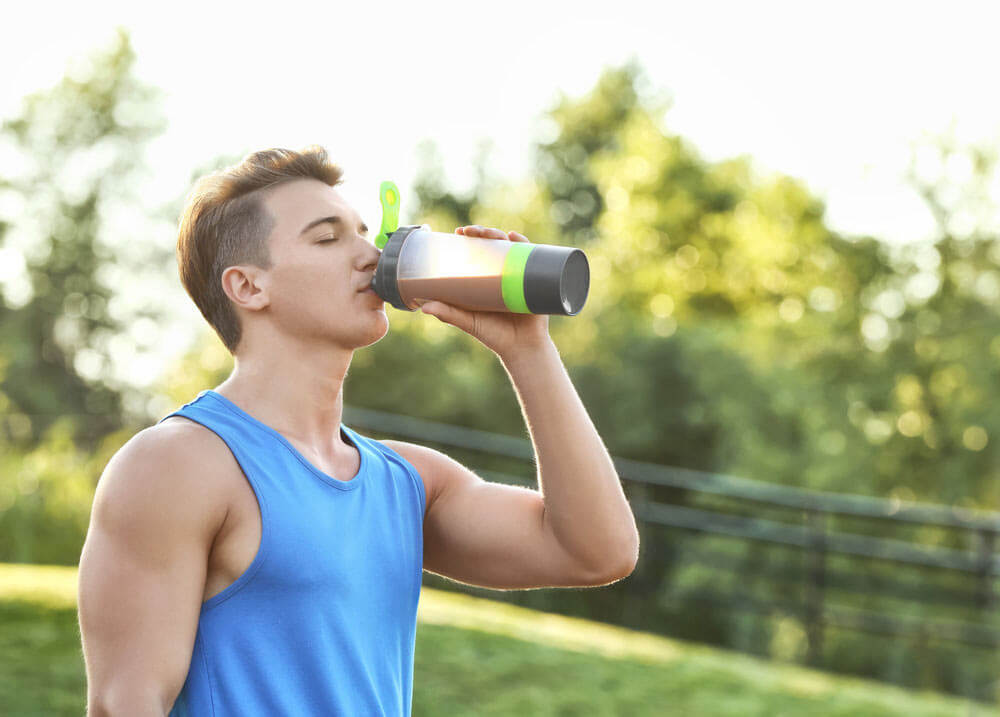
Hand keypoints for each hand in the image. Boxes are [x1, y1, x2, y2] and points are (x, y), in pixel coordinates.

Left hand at [417, 225, 551, 359]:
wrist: (523, 349)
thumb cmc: (494, 335)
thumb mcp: (469, 322)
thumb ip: (449, 314)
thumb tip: (424, 307)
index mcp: (485, 280)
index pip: (477, 252)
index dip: (469, 239)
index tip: (459, 232)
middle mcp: (502, 274)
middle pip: (493, 245)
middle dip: (483, 233)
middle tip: (470, 231)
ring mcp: (519, 275)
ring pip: (510, 248)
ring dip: (500, 235)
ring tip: (491, 233)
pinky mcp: (534, 280)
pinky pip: (532, 258)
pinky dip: (525, 244)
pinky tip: (516, 237)